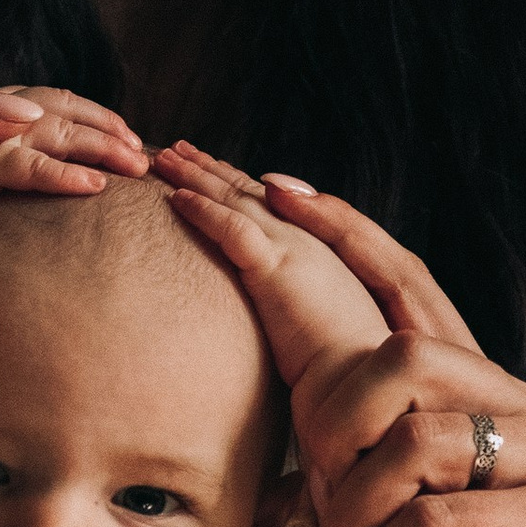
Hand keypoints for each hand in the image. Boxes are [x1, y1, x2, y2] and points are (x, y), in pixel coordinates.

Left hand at [157, 142, 390, 393]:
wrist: (363, 377)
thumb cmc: (346, 364)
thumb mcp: (323, 322)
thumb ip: (300, 303)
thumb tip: (281, 307)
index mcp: (318, 249)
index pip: (271, 205)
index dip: (238, 183)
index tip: (210, 166)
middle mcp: (306, 239)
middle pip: (248, 192)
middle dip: (210, 168)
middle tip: (176, 149)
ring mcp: (292, 249)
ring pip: (235, 200)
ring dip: (196, 176)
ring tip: (163, 158)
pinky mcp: (276, 268)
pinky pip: (231, 229)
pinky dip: (202, 209)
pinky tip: (175, 197)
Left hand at [223, 174, 525, 526]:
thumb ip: (386, 487)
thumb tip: (294, 477)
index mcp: (494, 401)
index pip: (415, 289)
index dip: (347, 233)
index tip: (275, 188)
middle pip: (401, 359)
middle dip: (334, 431)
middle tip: (321, 508)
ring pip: (413, 442)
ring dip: (360, 518)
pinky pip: (436, 519)